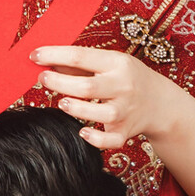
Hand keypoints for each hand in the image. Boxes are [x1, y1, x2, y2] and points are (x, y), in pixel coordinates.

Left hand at [31, 45, 176, 154]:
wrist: (160, 102)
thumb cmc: (126, 78)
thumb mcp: (109, 62)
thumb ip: (79, 64)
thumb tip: (46, 62)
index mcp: (117, 63)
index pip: (81, 56)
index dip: (54, 55)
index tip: (34, 55)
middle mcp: (123, 86)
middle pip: (87, 86)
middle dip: (60, 82)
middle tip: (43, 79)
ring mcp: (125, 111)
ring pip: (99, 113)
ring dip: (76, 109)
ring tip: (62, 102)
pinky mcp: (125, 132)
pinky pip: (110, 140)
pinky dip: (95, 139)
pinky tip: (83, 132)